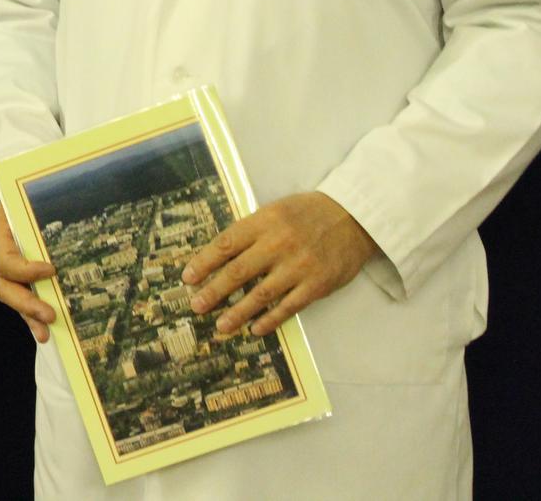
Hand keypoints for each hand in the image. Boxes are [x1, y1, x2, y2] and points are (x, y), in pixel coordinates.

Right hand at [0, 202, 57, 341]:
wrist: (22, 190)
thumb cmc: (29, 190)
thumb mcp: (31, 194)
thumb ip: (43, 205)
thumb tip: (73, 206)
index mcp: (0, 232)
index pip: (4, 259)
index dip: (24, 270)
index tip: (51, 269)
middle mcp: (0, 253)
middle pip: (3, 285)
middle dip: (25, 303)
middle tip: (50, 315)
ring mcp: (8, 267)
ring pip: (10, 296)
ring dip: (28, 316)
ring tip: (46, 333)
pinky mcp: (20, 275)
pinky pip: (22, 297)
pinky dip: (33, 315)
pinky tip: (46, 331)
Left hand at [182, 191, 378, 336]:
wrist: (353, 218)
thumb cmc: (307, 214)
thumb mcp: (275, 211)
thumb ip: (250, 232)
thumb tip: (219, 255)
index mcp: (264, 222)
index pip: (226, 244)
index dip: (204, 262)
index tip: (187, 278)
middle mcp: (278, 244)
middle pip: (238, 272)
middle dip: (214, 291)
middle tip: (196, 306)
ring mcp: (298, 266)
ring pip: (261, 294)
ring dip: (238, 312)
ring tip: (221, 326)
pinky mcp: (317, 285)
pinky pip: (288, 307)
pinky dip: (270, 319)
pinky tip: (255, 329)